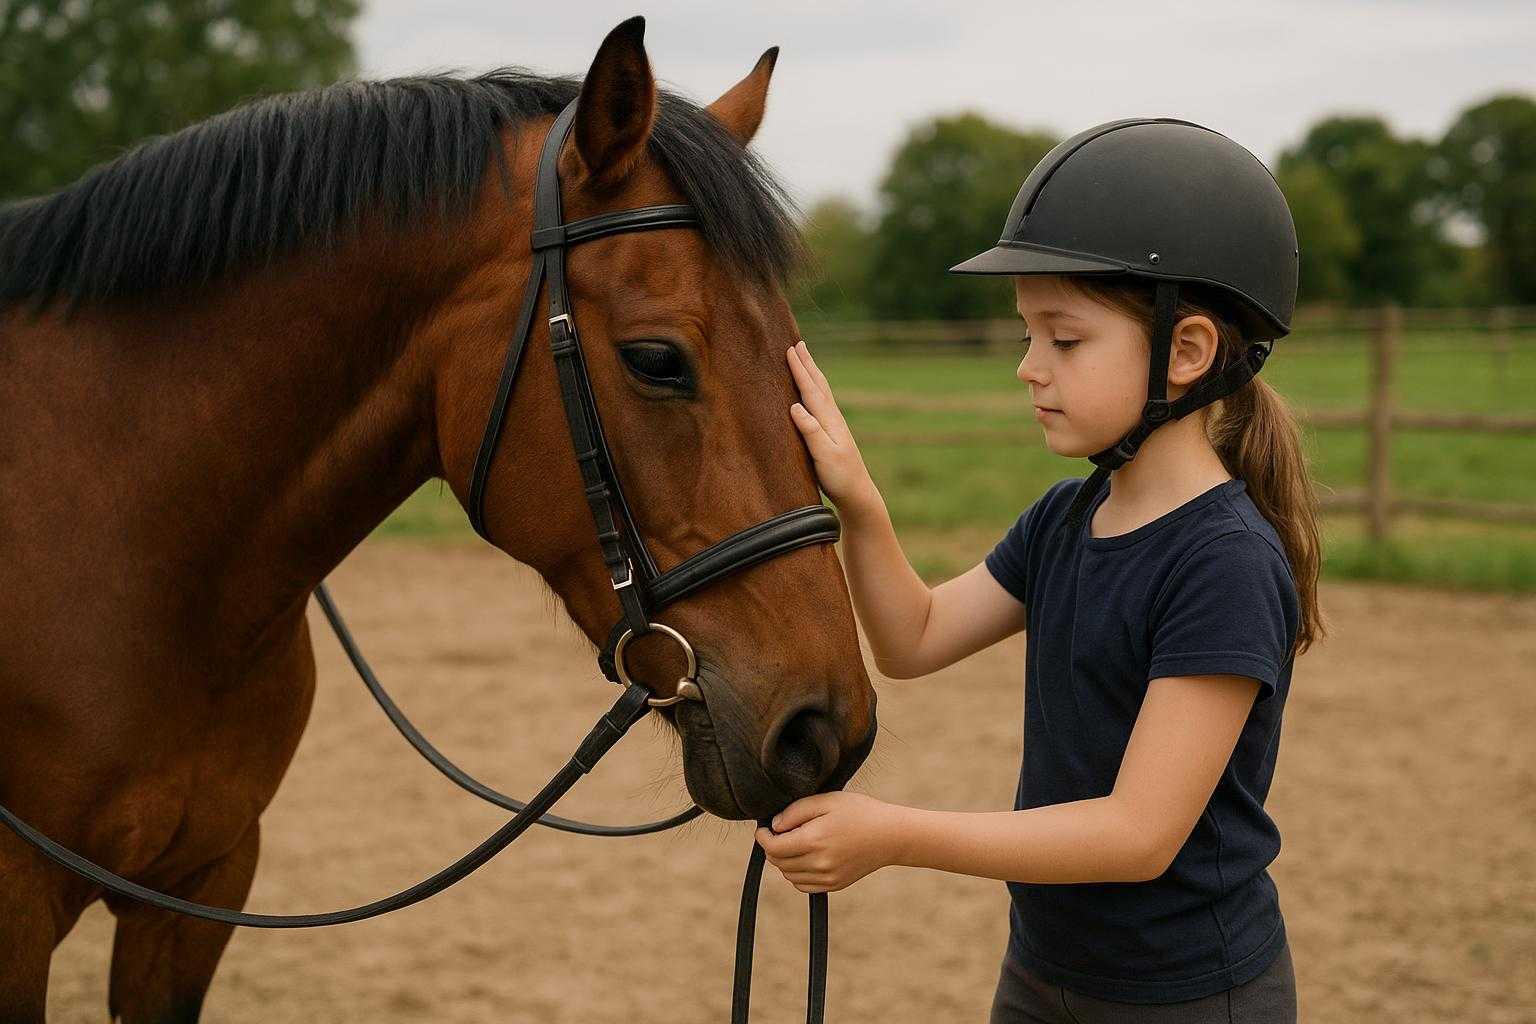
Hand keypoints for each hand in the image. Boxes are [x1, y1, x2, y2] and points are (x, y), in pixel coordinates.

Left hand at [753, 791, 902, 893]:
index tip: (764, 828)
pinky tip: (806, 858)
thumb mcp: (827, 800)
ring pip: (789, 875)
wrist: (891, 836)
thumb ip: (796, 811)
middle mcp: (819, 863)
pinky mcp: (834, 885)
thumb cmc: (860, 812)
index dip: (763, 837)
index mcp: (814, 840)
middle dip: (772, 847)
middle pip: (778, 863)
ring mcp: (827, 877)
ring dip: (784, 861)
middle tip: (779, 832)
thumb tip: (775, 826)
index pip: (773, 847)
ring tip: (795, 843)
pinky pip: (803, 885)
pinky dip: (797, 874)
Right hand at [786, 340, 877, 515]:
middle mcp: (833, 418)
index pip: (811, 390)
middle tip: (798, 344)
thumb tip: (795, 406)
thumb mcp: (824, 455)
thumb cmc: (839, 476)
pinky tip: (813, 392)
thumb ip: (811, 431)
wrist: (857, 493)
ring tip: (806, 359)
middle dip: (808, 364)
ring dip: (812, 374)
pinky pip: (822, 403)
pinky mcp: (832, 433)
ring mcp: (834, 425)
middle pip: (819, 385)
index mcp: (829, 421)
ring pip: (822, 392)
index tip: (790, 350)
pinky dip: (815, 390)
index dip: (800, 370)